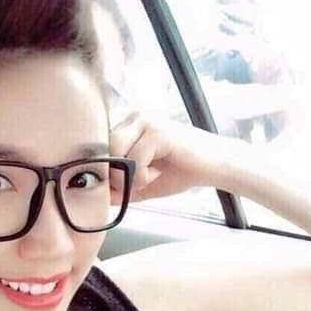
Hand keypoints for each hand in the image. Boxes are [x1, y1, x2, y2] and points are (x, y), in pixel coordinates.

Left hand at [109, 112, 246, 202]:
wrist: (213, 167)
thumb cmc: (179, 172)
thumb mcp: (141, 183)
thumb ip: (119, 187)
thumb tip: (98, 195)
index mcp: (128, 124)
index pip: (99, 147)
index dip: (106, 171)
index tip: (121, 186)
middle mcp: (134, 116)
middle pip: (103, 149)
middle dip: (114, 175)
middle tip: (134, 185)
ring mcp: (146, 120)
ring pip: (115, 152)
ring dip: (128, 175)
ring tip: (148, 178)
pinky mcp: (157, 131)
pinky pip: (134, 159)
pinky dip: (142, 176)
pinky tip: (157, 173)